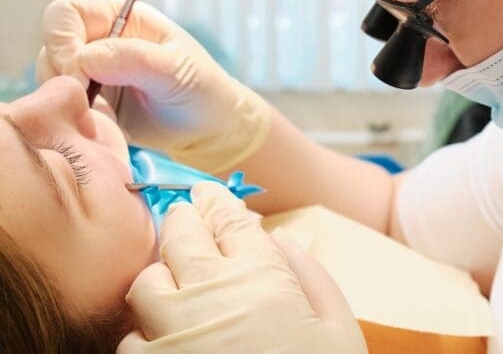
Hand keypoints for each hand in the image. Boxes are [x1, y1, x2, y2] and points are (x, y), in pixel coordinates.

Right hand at [36, 0, 270, 172]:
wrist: (208, 129)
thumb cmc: (202, 90)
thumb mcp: (176, 69)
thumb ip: (134, 59)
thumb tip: (86, 58)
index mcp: (124, 18)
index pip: (68, 13)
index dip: (62, 39)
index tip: (78, 72)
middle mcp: (102, 40)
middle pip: (51, 45)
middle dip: (60, 73)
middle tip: (86, 99)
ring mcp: (92, 72)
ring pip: (50, 77)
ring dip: (65, 97)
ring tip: (101, 114)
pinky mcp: (89, 102)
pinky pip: (61, 105)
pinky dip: (71, 116)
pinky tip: (101, 125)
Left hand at [118, 182, 367, 353]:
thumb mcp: (340, 330)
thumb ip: (312, 277)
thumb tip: (283, 239)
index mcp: (263, 277)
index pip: (230, 219)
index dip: (217, 203)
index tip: (209, 196)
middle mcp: (210, 295)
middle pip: (180, 237)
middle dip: (182, 222)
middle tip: (186, 218)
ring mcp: (172, 334)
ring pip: (146, 284)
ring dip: (160, 278)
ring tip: (175, 283)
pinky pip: (129, 341)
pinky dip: (144, 335)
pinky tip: (164, 340)